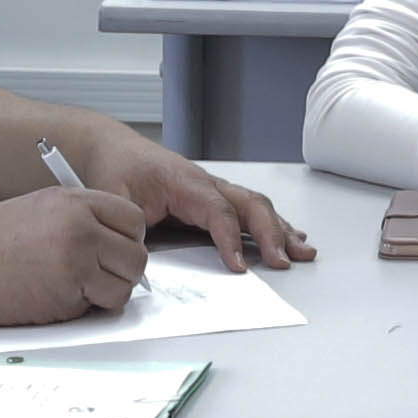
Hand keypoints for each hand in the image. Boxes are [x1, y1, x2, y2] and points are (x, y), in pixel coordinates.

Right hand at [0, 186, 149, 324]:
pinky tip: (58, 296)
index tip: (116, 249)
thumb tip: (116, 240)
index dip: (129, 238)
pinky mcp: (67, 294)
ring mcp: (77, 262)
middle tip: (100, 275)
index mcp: (76, 201)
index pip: (134, 219)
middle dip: (123, 270)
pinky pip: (98, 307)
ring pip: (125, 286)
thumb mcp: (41, 208)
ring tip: (77, 287)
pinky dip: (86, 308)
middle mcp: (81, 228)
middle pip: (136, 256)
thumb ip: (83, 218)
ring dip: (108, 293)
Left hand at [78, 132, 314, 270]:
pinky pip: (249, 211)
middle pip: (250, 205)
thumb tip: (143, 257)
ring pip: (256, 207)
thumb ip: (128, 226)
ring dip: (281, 230)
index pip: (218, 211)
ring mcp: (214, 191)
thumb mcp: (113, 197)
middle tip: (284, 262)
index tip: (239, 267)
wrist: (113, 149)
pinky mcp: (213, 199)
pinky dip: (273, 225)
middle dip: (272, 234)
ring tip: (303, 252)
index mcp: (185, 184)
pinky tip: (291, 238)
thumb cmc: (117, 170)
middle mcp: (207, 184)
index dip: (231, 239)